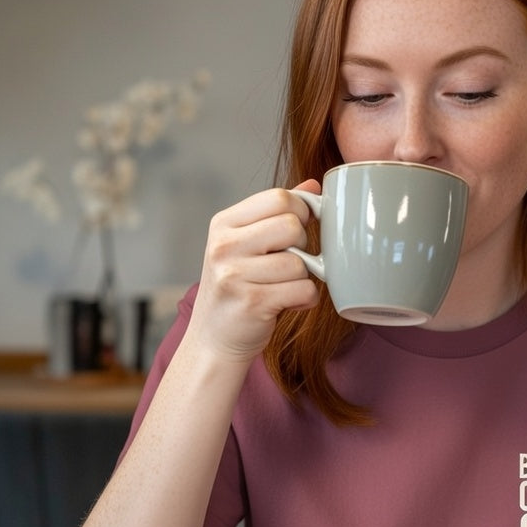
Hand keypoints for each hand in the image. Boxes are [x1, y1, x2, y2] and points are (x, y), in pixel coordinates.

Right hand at [185, 181, 320, 363]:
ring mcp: (234, 274)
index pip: (278, 198)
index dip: (301, 212)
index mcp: (224, 223)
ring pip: (300, 262)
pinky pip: (304, 290)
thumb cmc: (237, 288)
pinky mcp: (252, 302)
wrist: (213, 340)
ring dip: (303, 278)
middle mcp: (224, 245)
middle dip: (303, 245)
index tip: (299, 231)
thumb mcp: (247, 244)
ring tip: (284, 287)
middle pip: (292, 226)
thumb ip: (277, 214)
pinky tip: (288, 303)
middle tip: (290, 261)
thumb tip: (313, 186)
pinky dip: (305, 299)